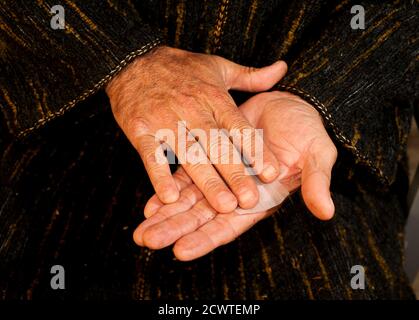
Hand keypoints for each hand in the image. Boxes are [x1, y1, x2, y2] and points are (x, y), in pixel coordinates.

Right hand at [106, 46, 287, 212]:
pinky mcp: (141, 130)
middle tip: (250, 200)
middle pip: (216, 146)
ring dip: (206, 181)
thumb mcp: (218, 66)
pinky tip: (170, 198)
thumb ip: (251, 75)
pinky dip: (159, 177)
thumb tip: (283, 69)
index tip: (271, 173)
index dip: (256, 150)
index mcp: (213, 97)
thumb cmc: (180, 67)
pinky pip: (151, 156)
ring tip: (223, 205)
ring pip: (189, 155)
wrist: (133, 60)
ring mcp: (165, 120)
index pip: (238, 126)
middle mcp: (192, 110)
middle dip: (235, 174)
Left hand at [134, 91, 337, 260]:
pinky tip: (150, 203)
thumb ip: (316, 181)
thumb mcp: (317, 154)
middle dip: (174, 230)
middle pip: (201, 218)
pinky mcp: (208, 157)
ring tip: (141, 231)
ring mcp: (220, 177)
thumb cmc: (307, 130)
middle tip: (147, 241)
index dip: (206, 238)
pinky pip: (185, 177)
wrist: (290, 103)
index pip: (230, 225)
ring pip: (189, 201)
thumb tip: (326, 212)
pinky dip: (168, 190)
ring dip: (165, 215)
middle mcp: (236, 194)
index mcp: (261, 199)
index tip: (181, 250)